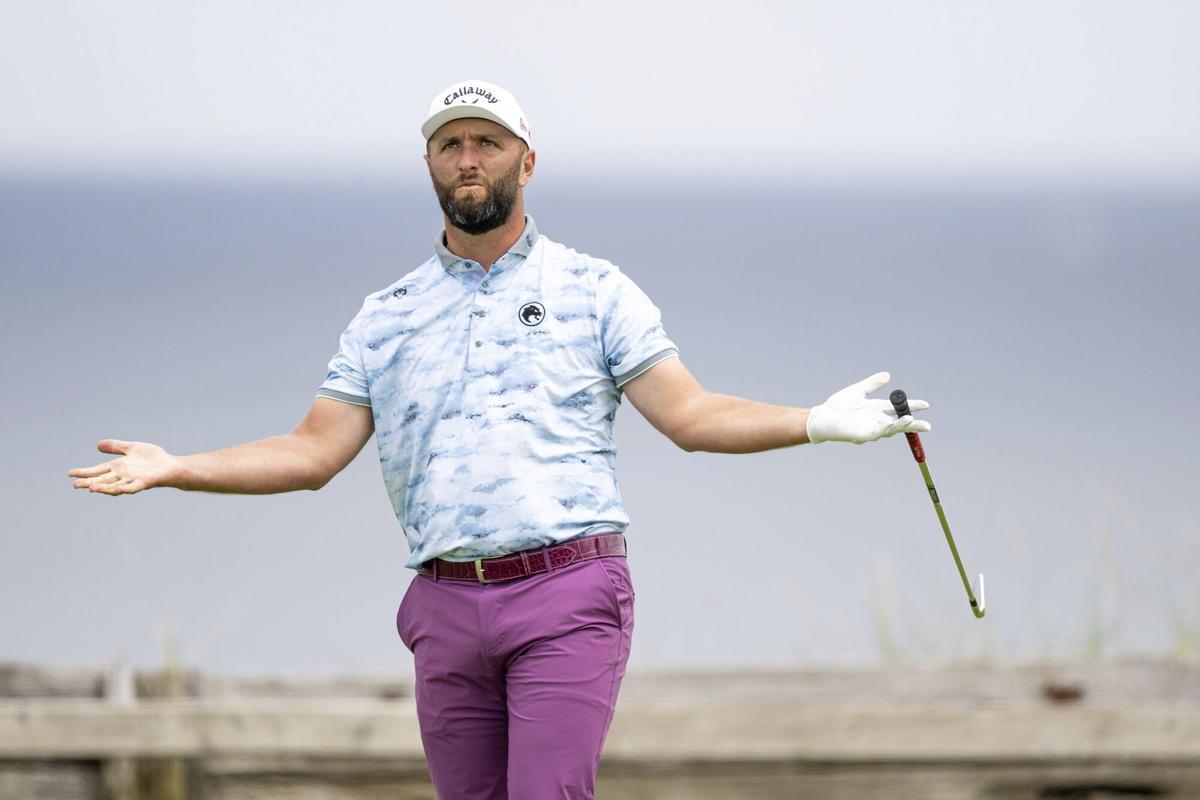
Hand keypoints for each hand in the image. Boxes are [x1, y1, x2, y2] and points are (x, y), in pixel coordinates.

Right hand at [68, 439, 181, 495]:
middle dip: (89, 482)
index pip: (97, 470)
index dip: (85, 472)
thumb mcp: (132, 448)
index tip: (70, 473)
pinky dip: (122, 489)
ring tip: (90, 488)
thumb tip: (98, 445)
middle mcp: (123, 475)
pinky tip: (114, 489)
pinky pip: (131, 488)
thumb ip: (116, 447)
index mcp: (118, 467)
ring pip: (114, 486)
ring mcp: (132, 480)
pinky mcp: (144, 483)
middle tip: (75, 484)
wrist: (171, 466)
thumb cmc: (153, 459)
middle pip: (102, 480)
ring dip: (103, 488)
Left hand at [806, 372, 930, 444]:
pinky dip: (884, 429)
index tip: (926, 405)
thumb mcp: (859, 391)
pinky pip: (876, 433)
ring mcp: (871, 429)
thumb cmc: (839, 406)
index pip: (900, 408)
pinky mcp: (863, 435)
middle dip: (913, 425)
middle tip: (928, 426)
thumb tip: (888, 375)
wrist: (823, 416)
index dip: (913, 407)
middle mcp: (878, 420)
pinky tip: (891, 426)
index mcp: (878, 409)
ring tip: (911, 421)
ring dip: (900, 426)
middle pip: (900, 423)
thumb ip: (873, 384)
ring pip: (890, 429)